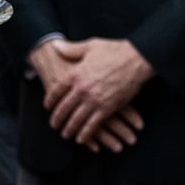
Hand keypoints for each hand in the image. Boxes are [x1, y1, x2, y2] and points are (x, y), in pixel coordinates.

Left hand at [32, 37, 154, 149]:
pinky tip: (81, 139)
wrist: (137, 59)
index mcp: (76, 74)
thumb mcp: (90, 46)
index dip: (50, 100)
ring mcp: (94, 100)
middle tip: (54, 125)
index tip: (48, 106)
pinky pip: (92, 125)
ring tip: (65, 134)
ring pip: (76, 120)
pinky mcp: (108, 109)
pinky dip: (86, 134)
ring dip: (69, 129)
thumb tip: (56, 44)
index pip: (57, 91)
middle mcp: (82, 89)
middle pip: (64, 108)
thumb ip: (71, 49)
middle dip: (57, 119)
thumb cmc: (115, 51)